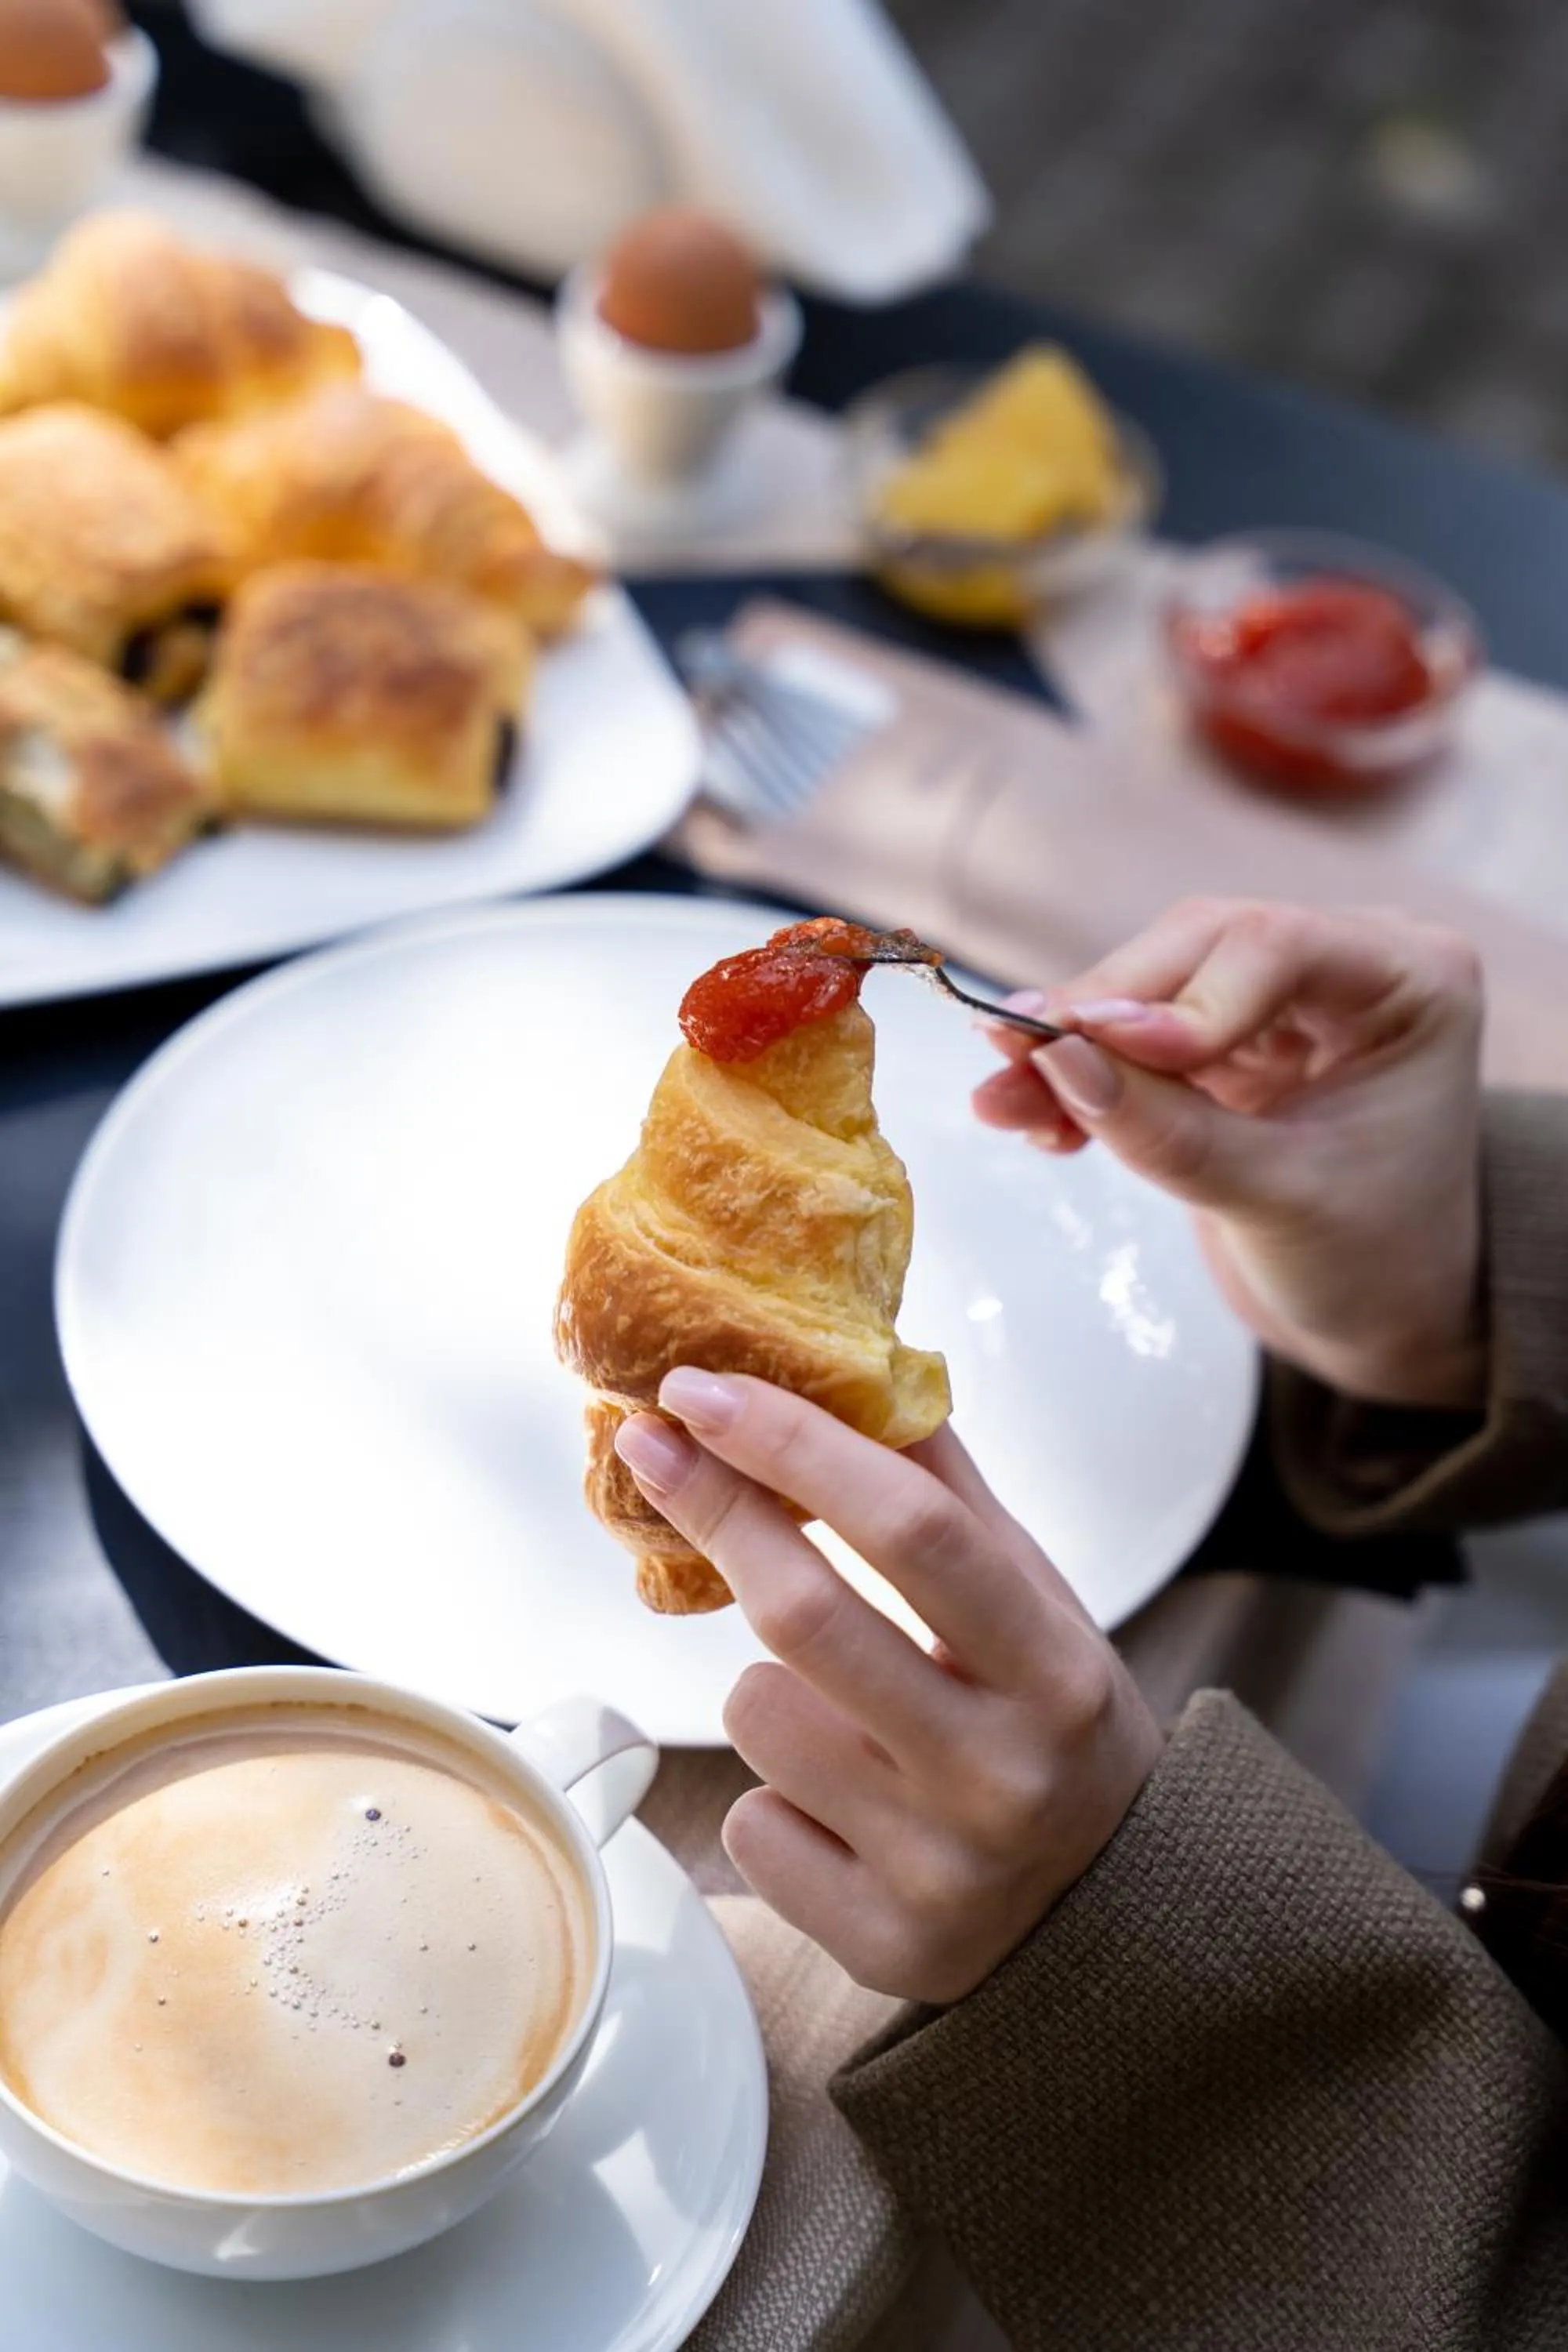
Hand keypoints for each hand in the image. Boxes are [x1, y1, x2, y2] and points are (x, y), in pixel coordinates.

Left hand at [613, 1372, 1162, 2003]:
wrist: (1111, 1914)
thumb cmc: (1049, 1717)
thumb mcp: (1033, 1601)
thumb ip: (944, 1492)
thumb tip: (853, 1364)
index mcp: (1054, 1669)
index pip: (912, 1530)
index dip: (794, 1447)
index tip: (701, 1388)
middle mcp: (1003, 1775)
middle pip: (806, 1619)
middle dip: (718, 1515)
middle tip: (654, 1451)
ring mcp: (940, 1872)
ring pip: (758, 1717)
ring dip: (764, 1683)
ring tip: (840, 1710)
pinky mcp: (880, 1947)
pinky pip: (751, 1823)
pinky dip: (775, 1797)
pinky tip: (846, 1809)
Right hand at [973, 897, 1484, 1408]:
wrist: (1383, 1307)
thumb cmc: (1373, 1258)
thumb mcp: (1280, 1202)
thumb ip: (1172, 1132)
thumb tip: (1056, 1059)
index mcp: (1414, 978)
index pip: (1274, 945)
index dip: (1176, 996)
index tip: (1086, 1045)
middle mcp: (1350, 960)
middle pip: (1197, 947)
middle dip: (1099, 1014)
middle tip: (1008, 1055)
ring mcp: (1282, 992)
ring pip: (1150, 983)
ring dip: (1070, 1044)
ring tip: (998, 1101)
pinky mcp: (1226, 1031)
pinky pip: (1134, 1032)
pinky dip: (1083, 1075)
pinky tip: (1033, 1116)